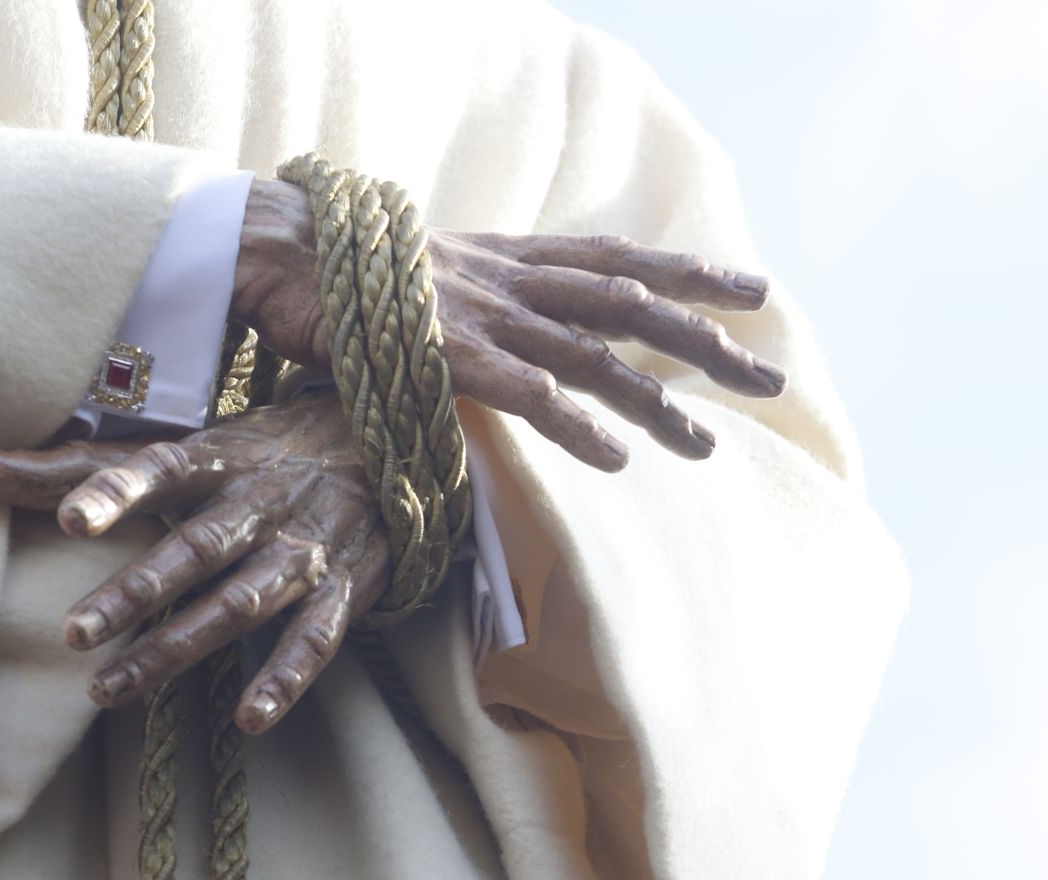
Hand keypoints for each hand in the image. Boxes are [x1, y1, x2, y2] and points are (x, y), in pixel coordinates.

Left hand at [0, 392, 388, 733]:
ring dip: (182, 645)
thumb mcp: (181, 452)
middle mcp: (262, 500)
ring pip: (243, 600)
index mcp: (218, 458)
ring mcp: (305, 547)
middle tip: (74, 636)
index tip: (71, 521)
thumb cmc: (256, 456)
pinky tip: (248, 717)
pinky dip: (286, 677)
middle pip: (197, 547)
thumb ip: (78, 468)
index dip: (117, 492)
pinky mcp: (344, 588)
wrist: (385, 447)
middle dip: (138, 592)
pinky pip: (316, 638)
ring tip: (111, 689)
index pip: (161, 469)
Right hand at [233, 178, 783, 472]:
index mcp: (510, 258)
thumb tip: (514, 333)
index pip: (621, 261)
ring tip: (707, 447)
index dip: (691, 273)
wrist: (277, 250)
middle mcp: (512, 280)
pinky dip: (574, 424)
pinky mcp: (446, 355)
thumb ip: (483, 296)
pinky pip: (524, 392)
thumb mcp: (434, 274)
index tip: (753, 290)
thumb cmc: (347, 274)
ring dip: (654, 402)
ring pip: (592, 356)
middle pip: (632, 307)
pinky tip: (616, 460)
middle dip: (706, 342)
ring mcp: (484, 315)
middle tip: (770, 377)